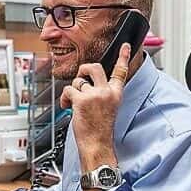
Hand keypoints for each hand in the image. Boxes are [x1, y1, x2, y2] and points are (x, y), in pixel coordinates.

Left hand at [60, 43, 130, 172]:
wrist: (97, 145)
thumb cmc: (99, 130)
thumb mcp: (107, 108)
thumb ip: (100, 93)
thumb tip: (85, 83)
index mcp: (115, 94)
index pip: (121, 71)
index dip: (124, 56)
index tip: (126, 46)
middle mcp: (107, 92)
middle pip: (94, 67)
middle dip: (83, 71)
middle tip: (81, 80)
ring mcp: (95, 95)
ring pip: (77, 81)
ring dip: (73, 91)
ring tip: (75, 104)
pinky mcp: (82, 100)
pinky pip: (68, 90)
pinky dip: (64, 99)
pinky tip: (67, 107)